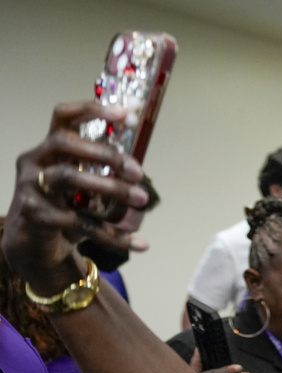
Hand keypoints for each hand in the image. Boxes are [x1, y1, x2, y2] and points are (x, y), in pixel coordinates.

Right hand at [1, 101, 149, 293]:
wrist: (35, 244)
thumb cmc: (64, 206)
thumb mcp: (83, 185)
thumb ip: (103, 172)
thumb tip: (138, 169)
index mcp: (50, 148)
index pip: (63, 116)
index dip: (91, 110)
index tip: (126, 113)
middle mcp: (35, 161)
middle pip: (65, 143)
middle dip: (105, 154)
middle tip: (138, 172)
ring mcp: (30, 186)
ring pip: (69, 177)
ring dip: (110, 187)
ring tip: (141, 199)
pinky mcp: (34, 214)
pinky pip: (79, 222)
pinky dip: (113, 234)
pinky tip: (140, 243)